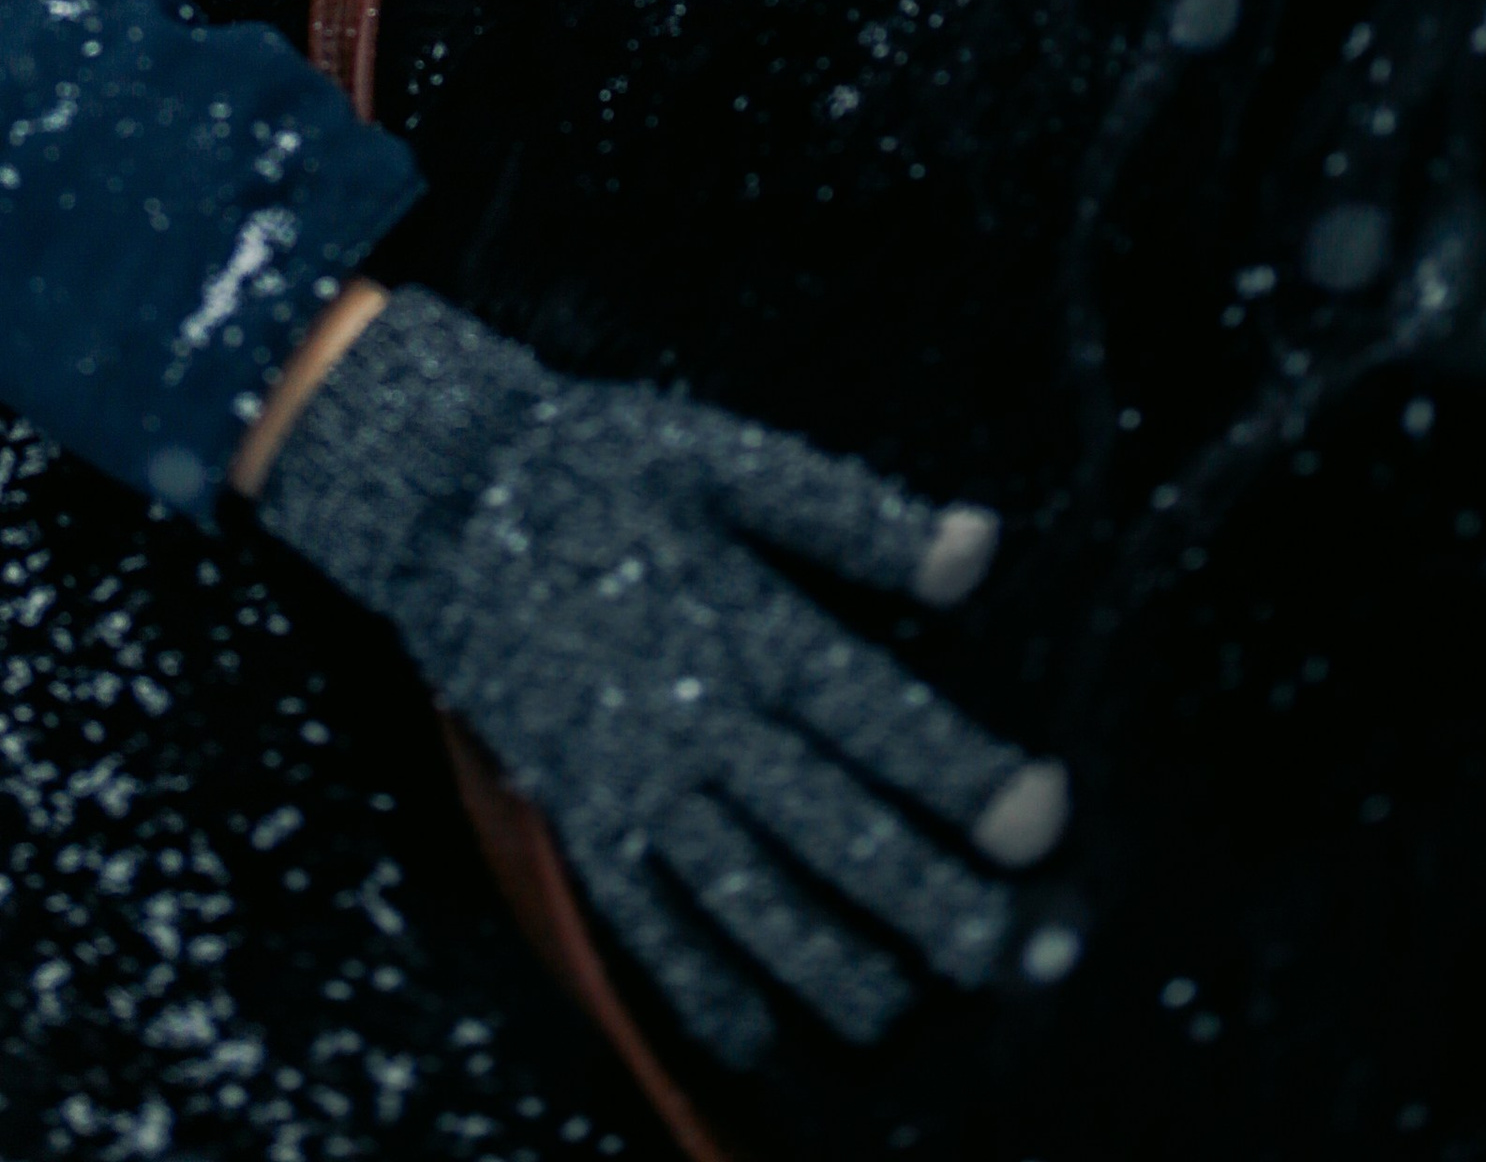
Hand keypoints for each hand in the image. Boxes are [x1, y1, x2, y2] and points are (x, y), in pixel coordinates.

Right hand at [252, 287, 1069, 1072]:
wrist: (441, 484)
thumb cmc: (596, 458)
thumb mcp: (721, 454)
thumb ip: (850, 512)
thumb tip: (983, 547)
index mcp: (742, 619)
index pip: (876, 715)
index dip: (964, 773)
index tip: (1044, 819)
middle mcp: (692, 712)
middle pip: (824, 824)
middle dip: (921, 895)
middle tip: (1006, 953)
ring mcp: (626, 772)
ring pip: (740, 894)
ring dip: (826, 958)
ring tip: (900, 1005)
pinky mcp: (572, 806)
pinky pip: (639, 918)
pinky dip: (696, 984)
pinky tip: (756, 1031)